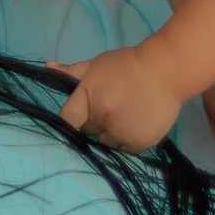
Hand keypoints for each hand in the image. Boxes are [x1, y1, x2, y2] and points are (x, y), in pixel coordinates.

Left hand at [53, 42, 181, 151]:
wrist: (166, 71)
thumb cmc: (127, 65)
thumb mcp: (96, 64)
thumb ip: (71, 71)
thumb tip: (47, 67)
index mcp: (89, 98)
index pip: (66, 120)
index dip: (69, 120)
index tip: (75, 118)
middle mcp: (102, 118)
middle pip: (86, 132)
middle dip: (92, 123)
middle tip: (108, 108)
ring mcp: (121, 133)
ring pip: (104, 143)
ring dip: (109, 134)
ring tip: (123, 117)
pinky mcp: (138, 144)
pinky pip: (124, 150)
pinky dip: (126, 141)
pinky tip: (134, 124)